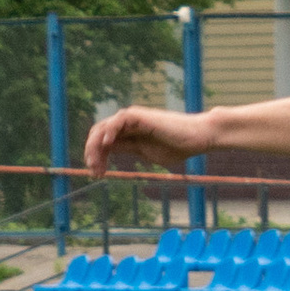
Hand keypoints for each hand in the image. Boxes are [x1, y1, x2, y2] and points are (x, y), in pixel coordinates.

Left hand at [85, 103, 210, 175]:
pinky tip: (107, 146)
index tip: (97, 175)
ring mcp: (131, 118)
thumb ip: (128, 150)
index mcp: (129, 133)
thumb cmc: (179, 147)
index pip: (103, 143)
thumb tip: (109, 151)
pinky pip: (116, 122)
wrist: (198, 138)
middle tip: (93, 172)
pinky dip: (108, 132)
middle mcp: (127, 124)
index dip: (97, 158)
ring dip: (95, 147)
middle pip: (97, 135)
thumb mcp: (146, 153)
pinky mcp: (138, 115)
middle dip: (92, 154)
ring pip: (102, 128)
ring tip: (96, 164)